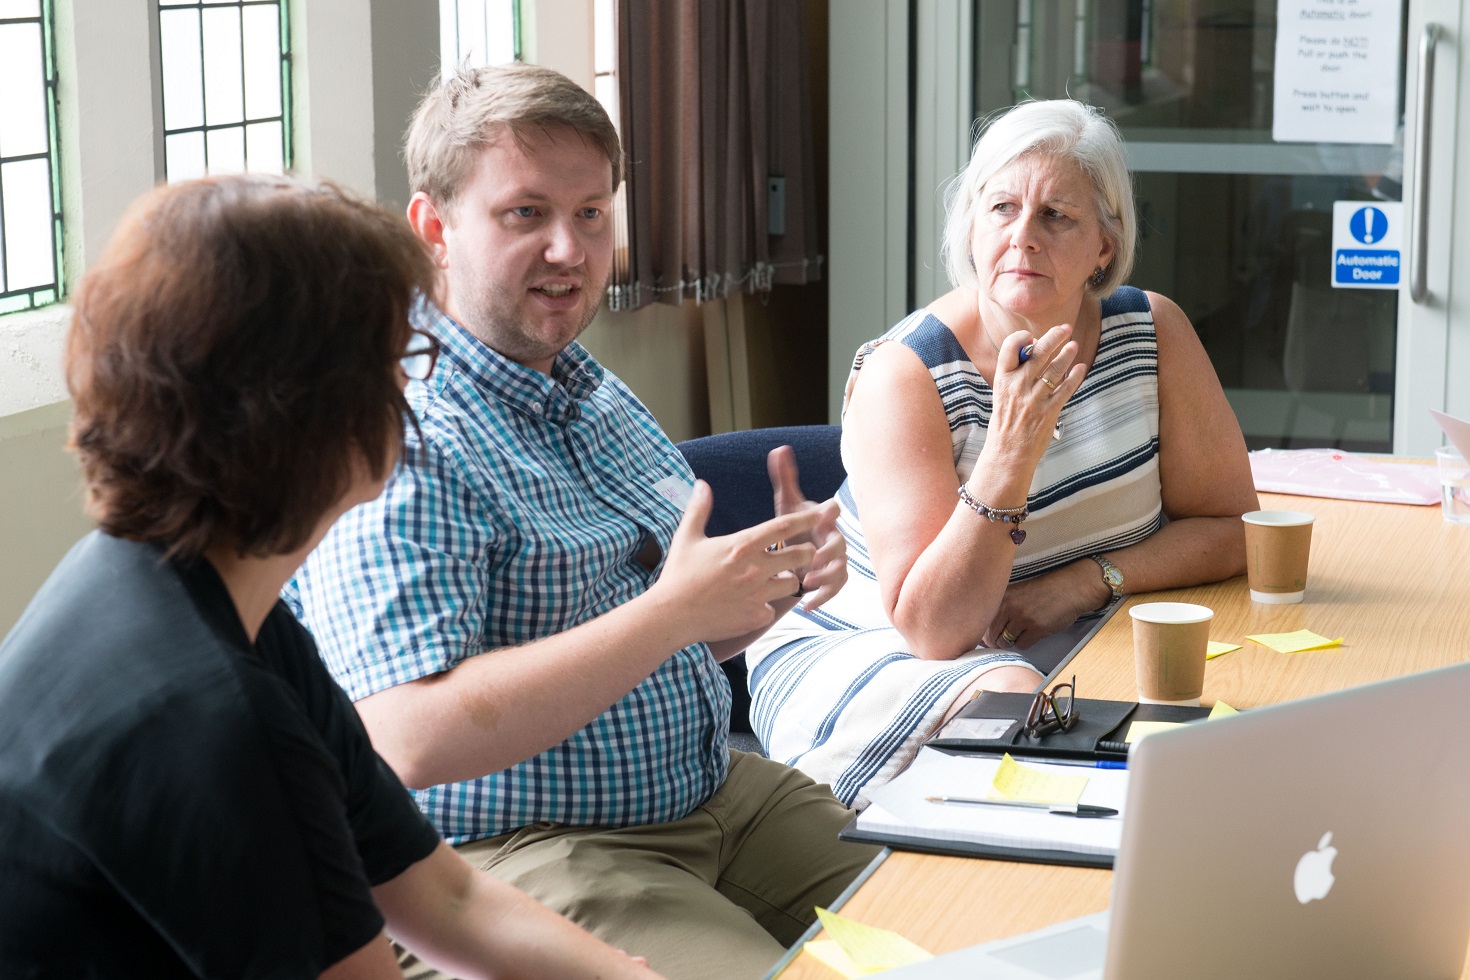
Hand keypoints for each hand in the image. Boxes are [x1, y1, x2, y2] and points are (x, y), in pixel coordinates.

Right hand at [654, 480, 820, 642]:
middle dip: (805, 552)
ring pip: (793, 583)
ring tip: (775, 578)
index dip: (807, 519)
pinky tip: (752, 604)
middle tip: (801, 552)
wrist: (672, 615)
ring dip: (788, 579)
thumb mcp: (687, 537)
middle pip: (801, 555)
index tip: (822, 513)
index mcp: (742, 545)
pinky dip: (766, 606)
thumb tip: (702, 484)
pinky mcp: (755, 616)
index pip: (784, 526)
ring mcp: (758, 594)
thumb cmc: (679, 574)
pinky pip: (773, 609)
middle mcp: (755, 568)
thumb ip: (699, 509)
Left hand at [767, 446, 847, 609]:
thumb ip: (785, 478)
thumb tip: (779, 449)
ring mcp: (833, 561)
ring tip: (807, 584)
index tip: (823, 514)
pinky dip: (823, 598)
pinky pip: (834, 589)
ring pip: (840, 570)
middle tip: (811, 561)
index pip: (833, 512)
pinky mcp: (830, 580)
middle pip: (840, 544)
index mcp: (823, 519)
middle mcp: (832, 539)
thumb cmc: (790, 525)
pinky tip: (807, 605)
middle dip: (828, 553)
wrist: (792, 552)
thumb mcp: (786, 504)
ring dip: (826, 578)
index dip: (830, 512)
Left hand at [981, 564, 1100, 648]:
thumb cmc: (1042, 593)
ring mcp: (1023, 618)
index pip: (982, 623)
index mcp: (1002, 597)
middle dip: (998, 641)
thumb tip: (984, 634)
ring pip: (1006, 642)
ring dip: (1012, 641)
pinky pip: (1022, 645)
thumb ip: (1000, 609)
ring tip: (1022, 632)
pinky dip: (1026, 643)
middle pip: (992, 636)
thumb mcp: (1016, 594)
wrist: (1069, 589)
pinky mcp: (1037, 628)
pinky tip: (1033, 633)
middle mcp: (1009, 607)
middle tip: (1008, 637)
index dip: (986, 634)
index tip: (992, 636)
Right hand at [983, 324, 1086, 469]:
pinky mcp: (1048, 412)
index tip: (1032, 337)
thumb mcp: (1002, 394)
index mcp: (1002, 380)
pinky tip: (1080, 368)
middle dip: (1054, 337)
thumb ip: (1015, 373)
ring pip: (1055, 369)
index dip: (1022, 338)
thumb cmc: (1005, 422)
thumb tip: (1034, 348)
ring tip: (1073, 345)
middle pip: (1038, 353)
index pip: (1010, 348)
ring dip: (1067, 354)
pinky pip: (1065, 389)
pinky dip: (1075, 377)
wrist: (1006, 453)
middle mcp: (1018, 386)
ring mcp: (1034, 399)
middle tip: (1065, 328)